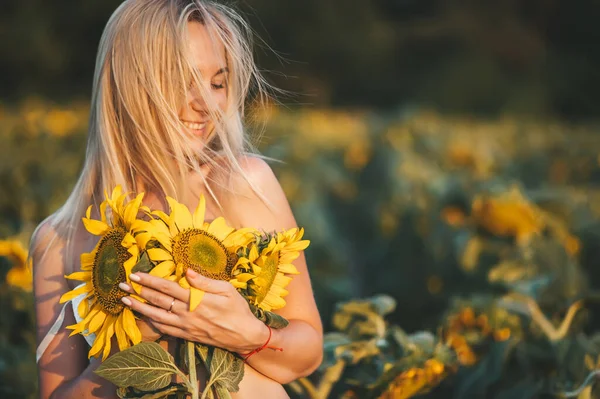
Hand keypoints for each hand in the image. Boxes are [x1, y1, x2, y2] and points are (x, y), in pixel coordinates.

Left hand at [119, 269, 268, 352]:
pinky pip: (165, 329)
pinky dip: (152, 322)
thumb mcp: (226, 290)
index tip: (136, 274)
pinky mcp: (187, 336)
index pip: (167, 288)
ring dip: (140, 308)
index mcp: (196, 300)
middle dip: (138, 291)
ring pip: (157, 316)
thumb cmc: (238, 309)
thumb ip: (205, 281)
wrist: (244, 335)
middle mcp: (187, 314)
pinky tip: (144, 316)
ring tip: (125, 301)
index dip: (150, 280)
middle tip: (122, 284)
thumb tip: (186, 271)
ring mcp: (186, 326)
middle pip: (158, 301)